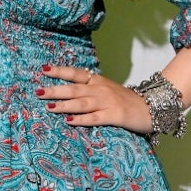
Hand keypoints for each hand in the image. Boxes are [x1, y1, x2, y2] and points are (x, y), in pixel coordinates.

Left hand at [36, 63, 155, 133]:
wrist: (151, 107)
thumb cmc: (126, 100)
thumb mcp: (108, 89)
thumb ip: (90, 89)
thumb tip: (67, 91)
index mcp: (98, 81)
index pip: (76, 73)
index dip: (60, 71)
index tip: (44, 70)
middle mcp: (101, 89)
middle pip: (74, 88)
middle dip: (55, 90)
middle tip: (38, 92)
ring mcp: (108, 102)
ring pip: (81, 103)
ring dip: (64, 105)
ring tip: (48, 107)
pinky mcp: (115, 116)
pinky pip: (94, 118)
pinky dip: (80, 119)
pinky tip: (68, 121)